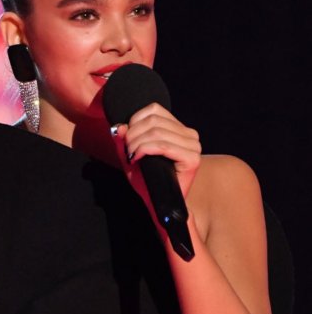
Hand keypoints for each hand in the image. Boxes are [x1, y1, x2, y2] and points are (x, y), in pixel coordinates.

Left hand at [112, 102, 201, 217]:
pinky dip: (145, 150)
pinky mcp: (192, 159)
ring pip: (157, 132)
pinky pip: (163, 145)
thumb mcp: (132, 154)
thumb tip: (119, 126)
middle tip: (127, 150)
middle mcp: (189, 134)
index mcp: (178, 128)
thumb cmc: (148, 180)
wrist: (158, 203)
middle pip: (154, 120)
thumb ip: (125, 139)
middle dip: (133, 134)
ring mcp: (193, 146)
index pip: (154, 109)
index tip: (127, 139)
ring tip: (131, 156)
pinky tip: (137, 158)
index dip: (134, 121)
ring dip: (137, 143)